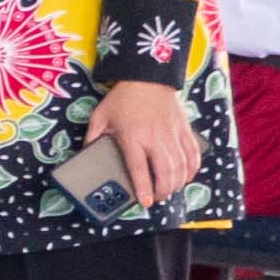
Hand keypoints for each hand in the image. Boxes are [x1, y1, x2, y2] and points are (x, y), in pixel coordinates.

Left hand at [88, 73, 201, 210]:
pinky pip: (193, 153)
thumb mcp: (99, 116)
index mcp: (132, 137)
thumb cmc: (122, 98)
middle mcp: (155, 138)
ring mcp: (172, 134)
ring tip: (169, 191)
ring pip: (182, 166)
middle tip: (156, 198)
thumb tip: (86, 153)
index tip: (144, 202)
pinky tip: (187, 177)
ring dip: (178, 183)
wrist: (147, 77)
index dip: (143, 188)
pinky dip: (193, 168)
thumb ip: (92, 137)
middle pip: (165, 172)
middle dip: (163, 190)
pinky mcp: (184, 130)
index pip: (139, 169)